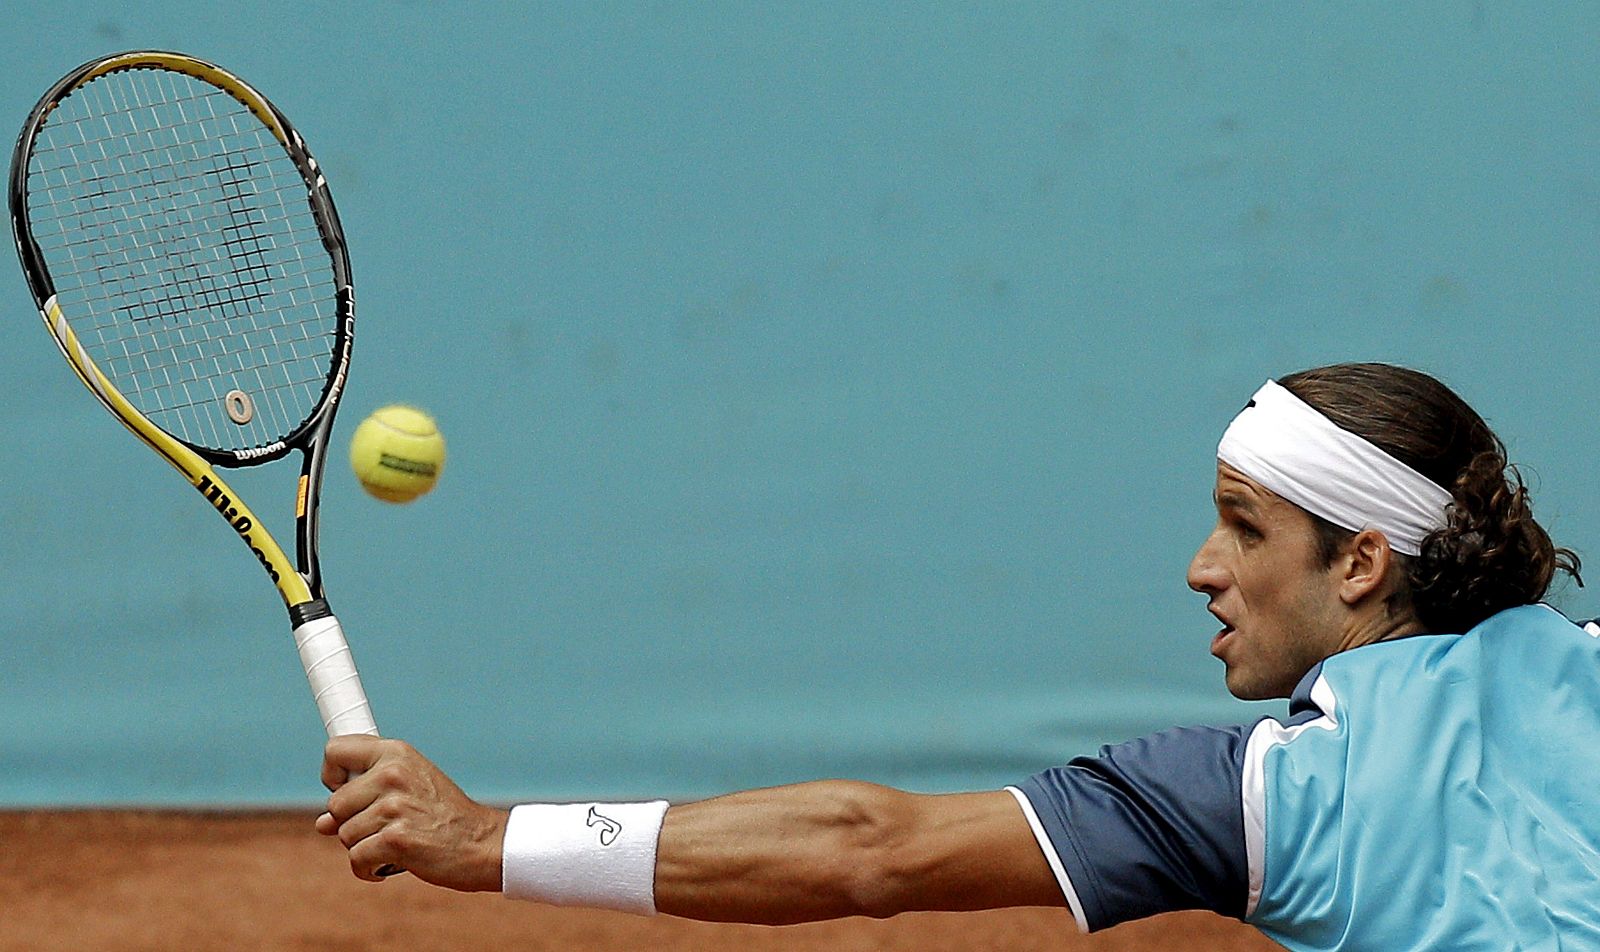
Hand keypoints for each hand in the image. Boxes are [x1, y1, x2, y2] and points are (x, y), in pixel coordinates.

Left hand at [317, 735, 507, 891]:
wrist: (483, 843)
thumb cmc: (445, 817)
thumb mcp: (410, 789)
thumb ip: (365, 796)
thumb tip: (322, 823)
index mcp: (396, 753)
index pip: (335, 750)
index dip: (333, 776)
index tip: (347, 791)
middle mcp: (393, 773)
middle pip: (335, 804)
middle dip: (351, 823)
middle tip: (385, 827)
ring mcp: (394, 806)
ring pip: (344, 834)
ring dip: (363, 848)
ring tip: (396, 844)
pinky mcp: (396, 839)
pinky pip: (356, 859)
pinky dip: (368, 869)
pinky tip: (390, 864)